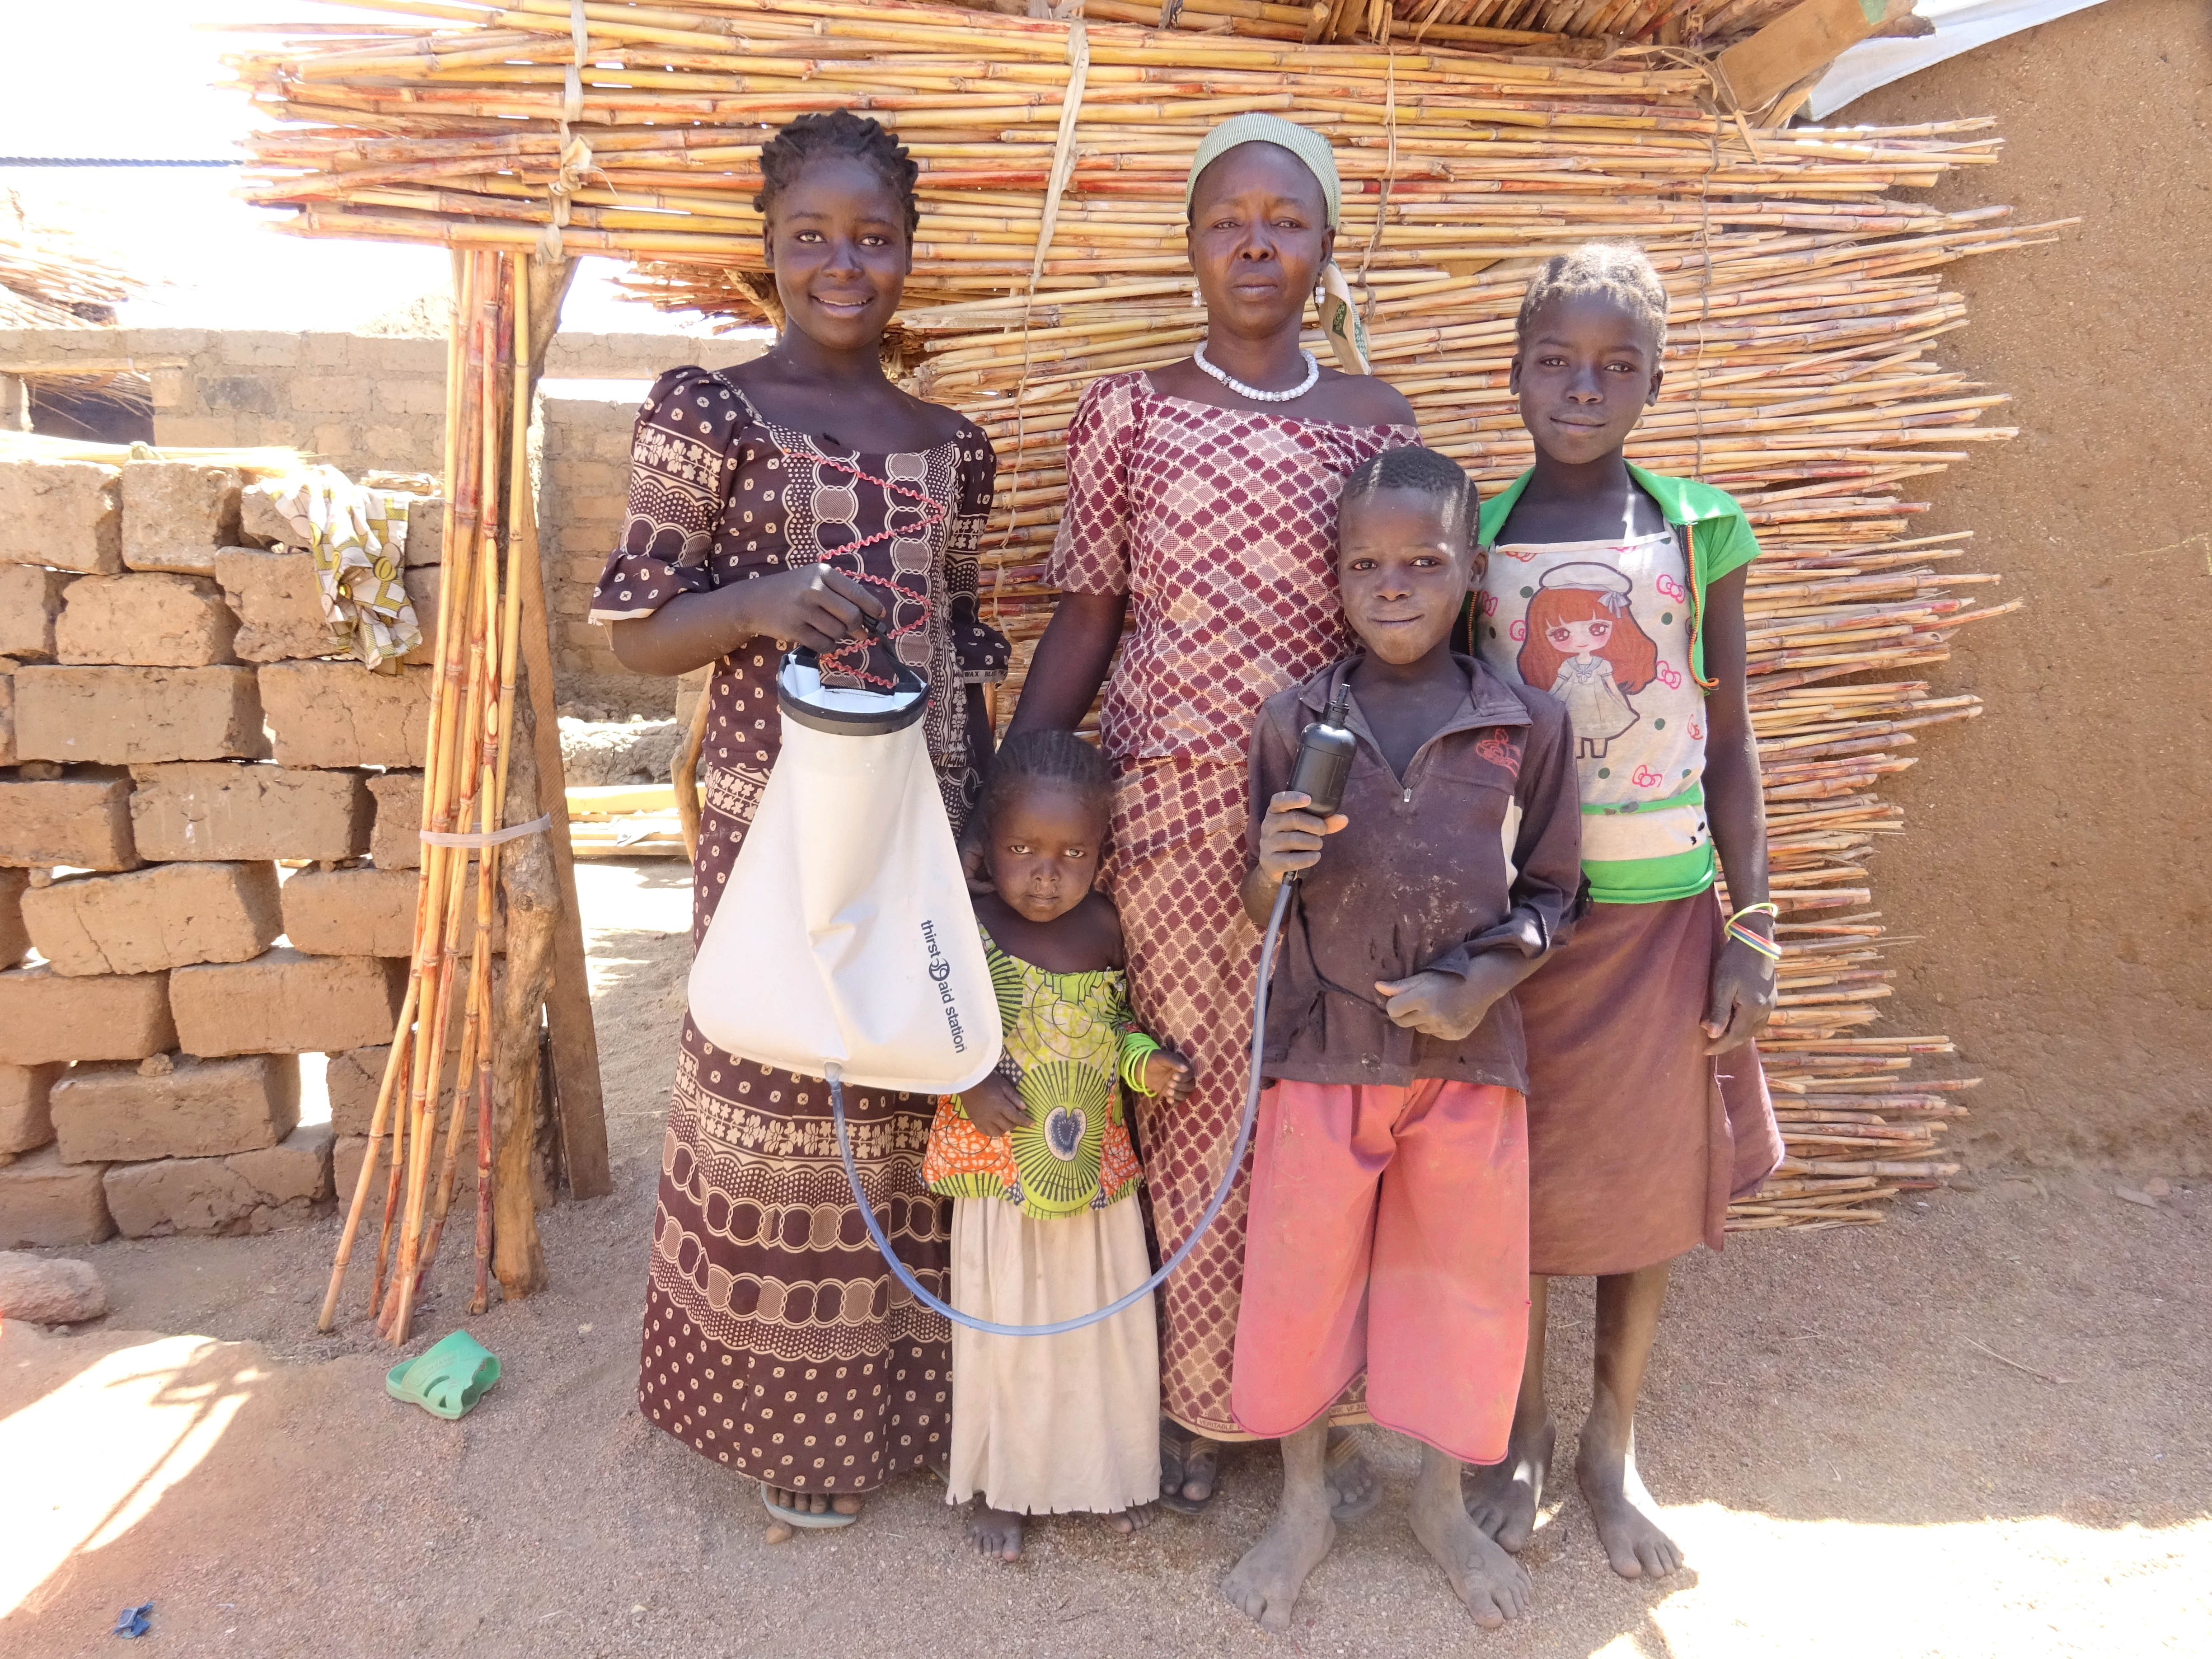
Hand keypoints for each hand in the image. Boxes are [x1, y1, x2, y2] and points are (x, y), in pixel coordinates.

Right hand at [745, 565, 884, 654]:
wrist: (754, 601)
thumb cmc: (792, 591)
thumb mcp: (814, 581)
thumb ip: (842, 596)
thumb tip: (870, 623)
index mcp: (822, 573)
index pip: (857, 593)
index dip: (873, 608)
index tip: (879, 616)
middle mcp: (813, 588)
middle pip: (852, 616)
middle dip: (856, 626)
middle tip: (853, 629)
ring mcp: (802, 609)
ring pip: (838, 632)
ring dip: (838, 636)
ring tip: (827, 629)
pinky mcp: (794, 629)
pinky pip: (824, 645)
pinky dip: (827, 646)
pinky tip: (819, 638)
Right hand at [961, 1073, 1029, 1138]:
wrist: (967, 1082)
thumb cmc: (987, 1081)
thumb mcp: (1003, 1085)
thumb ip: (1014, 1097)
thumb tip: (1024, 1108)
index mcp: (1001, 1106)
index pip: (1016, 1118)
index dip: (1026, 1122)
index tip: (1033, 1124)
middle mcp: (992, 1116)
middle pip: (1008, 1126)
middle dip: (1015, 1124)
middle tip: (1016, 1118)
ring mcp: (983, 1120)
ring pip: (997, 1132)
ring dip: (1004, 1128)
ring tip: (1004, 1122)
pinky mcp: (976, 1122)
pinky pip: (986, 1132)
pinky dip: (992, 1131)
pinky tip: (995, 1126)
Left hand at [1141, 1049, 1195, 1101]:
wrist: (1144, 1068)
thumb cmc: (1155, 1059)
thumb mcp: (1164, 1058)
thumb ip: (1175, 1063)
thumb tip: (1186, 1069)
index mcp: (1184, 1068)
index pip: (1190, 1075)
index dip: (1184, 1077)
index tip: (1173, 1076)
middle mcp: (1183, 1079)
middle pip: (1190, 1086)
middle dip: (1181, 1087)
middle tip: (1169, 1083)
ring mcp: (1178, 1087)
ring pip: (1185, 1095)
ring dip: (1178, 1095)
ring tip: (1168, 1091)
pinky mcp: (1171, 1094)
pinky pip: (1178, 1101)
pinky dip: (1175, 1102)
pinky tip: (1168, 1099)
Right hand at [1256, 790, 1347, 884]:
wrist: (1274, 865)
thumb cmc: (1292, 839)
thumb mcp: (1305, 827)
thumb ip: (1324, 822)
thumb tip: (1344, 820)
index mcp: (1275, 812)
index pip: (1279, 800)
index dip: (1293, 798)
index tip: (1309, 799)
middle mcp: (1268, 825)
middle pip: (1293, 819)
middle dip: (1314, 825)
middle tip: (1323, 830)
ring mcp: (1267, 844)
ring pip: (1294, 840)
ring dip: (1313, 842)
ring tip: (1318, 844)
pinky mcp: (1270, 861)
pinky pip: (1291, 860)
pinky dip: (1308, 858)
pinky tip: (1315, 856)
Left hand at [1375, 957, 1517, 1040]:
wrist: (1482, 984)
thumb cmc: (1449, 976)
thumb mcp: (1424, 977)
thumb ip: (1400, 985)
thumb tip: (1377, 987)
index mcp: (1422, 997)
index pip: (1392, 1010)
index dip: (1395, 1005)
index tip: (1402, 1000)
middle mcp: (1432, 1015)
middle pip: (1402, 1022)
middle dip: (1405, 1014)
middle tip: (1418, 1003)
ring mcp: (1443, 1027)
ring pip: (1420, 1028)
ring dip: (1423, 1020)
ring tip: (1437, 1006)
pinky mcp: (1453, 1035)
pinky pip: (1435, 1034)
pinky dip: (1438, 1026)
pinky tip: (1448, 1014)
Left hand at [1703, 932, 1777, 1054]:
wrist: (1755, 940)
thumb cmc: (1734, 960)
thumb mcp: (1722, 985)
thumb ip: (1719, 1011)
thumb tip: (1713, 1035)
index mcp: (1753, 1009)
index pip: (1736, 1036)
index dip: (1720, 1046)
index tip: (1705, 1051)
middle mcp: (1766, 1010)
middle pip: (1746, 1036)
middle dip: (1728, 1043)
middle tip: (1710, 1046)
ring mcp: (1771, 1004)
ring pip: (1753, 1029)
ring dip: (1737, 1036)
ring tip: (1720, 1037)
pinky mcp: (1772, 998)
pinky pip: (1758, 1020)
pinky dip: (1745, 1026)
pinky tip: (1735, 1023)